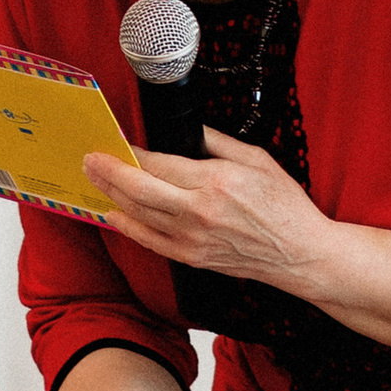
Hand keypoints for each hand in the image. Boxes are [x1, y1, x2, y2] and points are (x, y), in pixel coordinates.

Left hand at [86, 126, 337, 298]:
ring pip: (138, 214)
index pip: (158, 164)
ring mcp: (192, 238)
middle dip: (109, 172)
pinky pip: (149, 240)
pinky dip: (127, 226)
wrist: (300, 253)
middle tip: (90, 159)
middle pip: (138, 189)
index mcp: (216, 181)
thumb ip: (216, 142)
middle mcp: (199, 211)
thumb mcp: (256, 158)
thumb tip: (187, 132)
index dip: (131, 153)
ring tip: (95, 179)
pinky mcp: (192, 257)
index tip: (117, 142)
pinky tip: (113, 213)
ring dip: (111, 195)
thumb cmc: (284, 205)